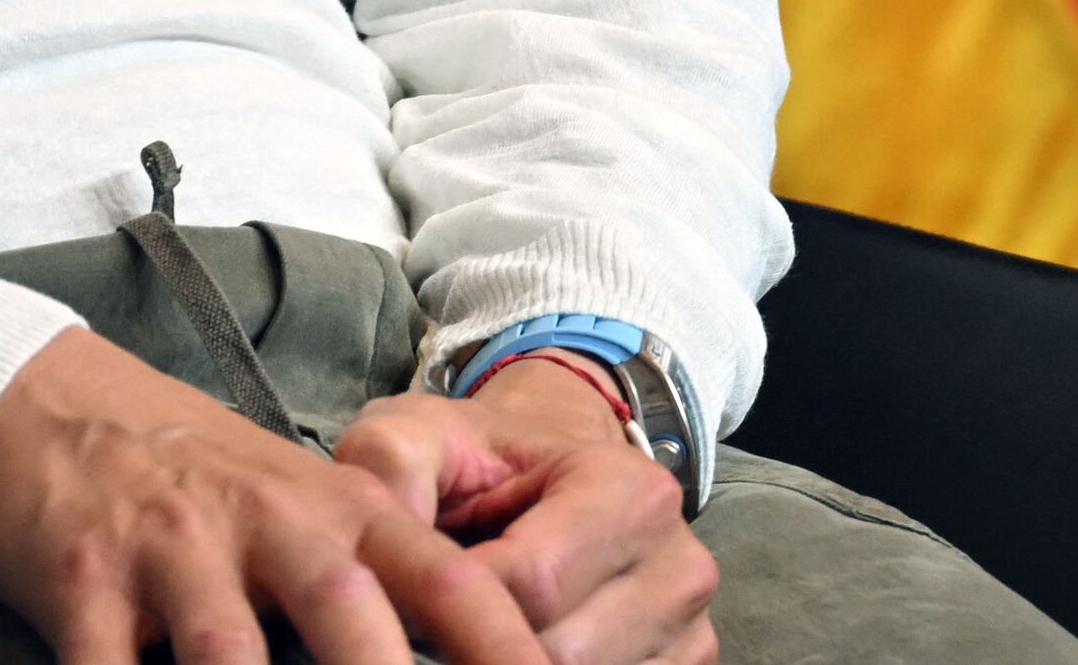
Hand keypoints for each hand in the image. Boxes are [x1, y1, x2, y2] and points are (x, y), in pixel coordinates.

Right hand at [0, 327, 545, 664]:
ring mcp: (176, 548)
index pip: (444, 582)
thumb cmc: (202, 480)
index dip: (502, 644)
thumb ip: (375, 584)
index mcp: (340, 512)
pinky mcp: (85, 577)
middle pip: (348, 616)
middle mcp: (270, 522)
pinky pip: (102, 664)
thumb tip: (457, 651)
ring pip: (226, 653)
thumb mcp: (303, 510)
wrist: (55, 402)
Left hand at [336, 359, 717, 664]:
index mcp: (633, 492)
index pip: (532, 584)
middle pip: (558, 653)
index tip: (404, 594)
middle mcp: (681, 565)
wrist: (543, 477)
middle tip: (429, 626)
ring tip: (470, 634)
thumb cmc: (477, 461)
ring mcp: (690, 630)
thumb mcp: (418, 435)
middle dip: (478, 646)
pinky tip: (508, 650)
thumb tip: (387, 541)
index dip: (452, 602)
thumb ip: (390, 470)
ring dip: (507, 663)